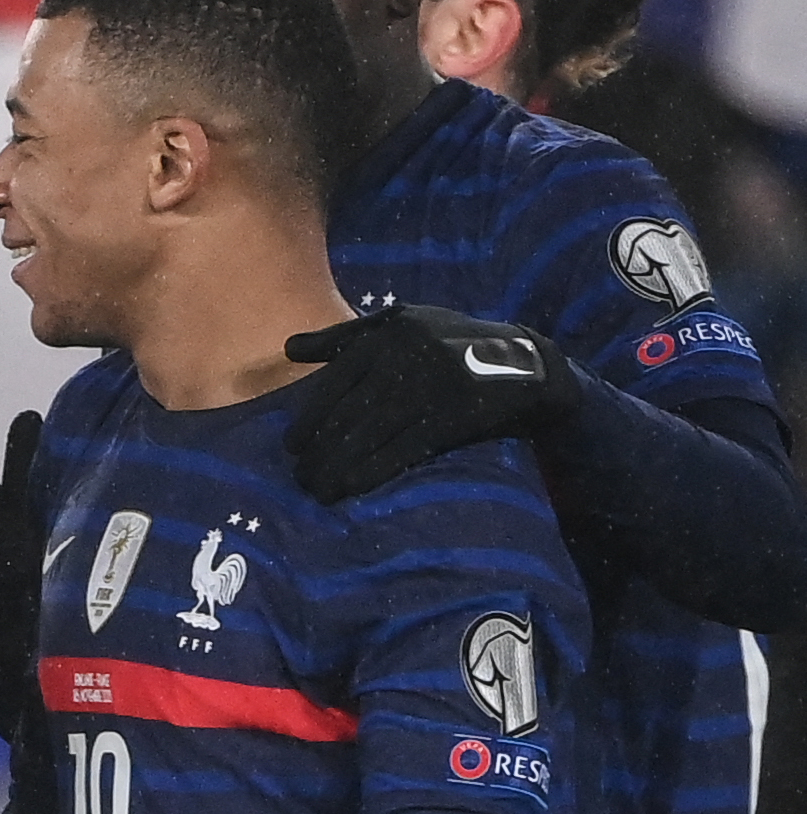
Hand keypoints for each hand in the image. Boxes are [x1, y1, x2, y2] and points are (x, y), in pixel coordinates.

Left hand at [283, 305, 579, 502]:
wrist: (526, 365)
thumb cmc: (450, 343)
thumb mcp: (401, 323)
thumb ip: (343, 336)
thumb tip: (288, 349)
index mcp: (387, 333)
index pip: (334, 382)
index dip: (309, 418)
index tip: (291, 447)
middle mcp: (404, 357)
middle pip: (347, 412)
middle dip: (318, 450)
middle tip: (300, 477)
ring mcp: (429, 388)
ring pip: (369, 434)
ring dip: (337, 467)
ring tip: (317, 490)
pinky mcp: (451, 417)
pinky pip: (401, 450)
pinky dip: (371, 471)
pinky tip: (351, 488)